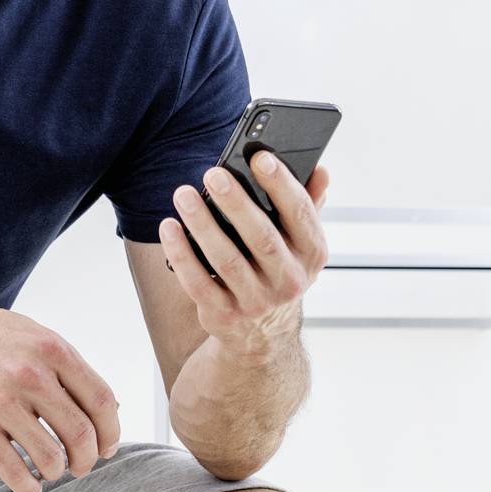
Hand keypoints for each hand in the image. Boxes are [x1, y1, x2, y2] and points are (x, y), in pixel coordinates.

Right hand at [0, 296, 122, 491]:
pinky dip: (28, 487)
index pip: (100, 402)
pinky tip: (29, 486)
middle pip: (81, 434)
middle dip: (87, 459)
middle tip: (81, 466)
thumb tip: (107, 409)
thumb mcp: (30, 334)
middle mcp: (30, 375)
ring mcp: (1, 402)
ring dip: (57, 472)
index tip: (107, 447)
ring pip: (51, 458)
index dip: (110, 432)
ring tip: (51, 471)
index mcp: (52, 349)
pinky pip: (14, 471)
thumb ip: (65, 367)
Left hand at [159, 154, 329, 350]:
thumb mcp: (300, 243)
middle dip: (236, 202)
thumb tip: (321, 169)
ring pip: (226, 259)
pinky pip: (198, 282)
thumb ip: (308, 205)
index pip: (301, 214)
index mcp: (312, 254)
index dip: (282, 185)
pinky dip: (181, 254)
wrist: (263, 334)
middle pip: (261, 237)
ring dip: (202, 224)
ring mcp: (256, 301)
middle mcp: (289, 280)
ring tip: (184, 194)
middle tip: (213, 174)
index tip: (260, 157)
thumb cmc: (278, 270)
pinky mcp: (224, 315)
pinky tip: (169, 227)